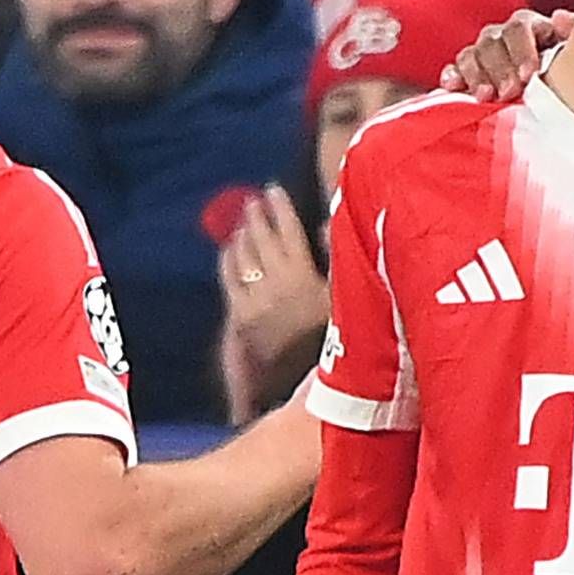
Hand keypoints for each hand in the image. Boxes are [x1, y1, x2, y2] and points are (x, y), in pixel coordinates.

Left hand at [219, 184, 329, 421]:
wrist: (308, 386)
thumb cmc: (336, 342)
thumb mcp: (345, 298)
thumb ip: (337, 258)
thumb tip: (325, 223)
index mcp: (305, 274)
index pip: (288, 229)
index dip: (279, 206)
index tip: (273, 189)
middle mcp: (276, 282)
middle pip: (261, 238)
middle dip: (256, 215)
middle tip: (254, 201)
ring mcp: (255, 299)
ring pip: (242, 255)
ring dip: (241, 234)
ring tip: (243, 222)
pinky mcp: (240, 316)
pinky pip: (229, 279)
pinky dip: (228, 260)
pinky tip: (228, 251)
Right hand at [439, 9, 573, 100]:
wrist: (559, 100)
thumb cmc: (572, 74)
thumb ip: (573, 33)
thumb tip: (558, 17)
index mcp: (530, 27)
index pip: (519, 28)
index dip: (522, 50)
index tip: (530, 75)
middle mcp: (503, 36)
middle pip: (492, 42)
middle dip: (500, 68)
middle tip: (509, 93)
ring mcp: (483, 54)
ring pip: (471, 55)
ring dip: (476, 75)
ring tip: (485, 97)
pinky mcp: (466, 74)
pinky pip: (454, 70)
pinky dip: (452, 77)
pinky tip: (452, 86)